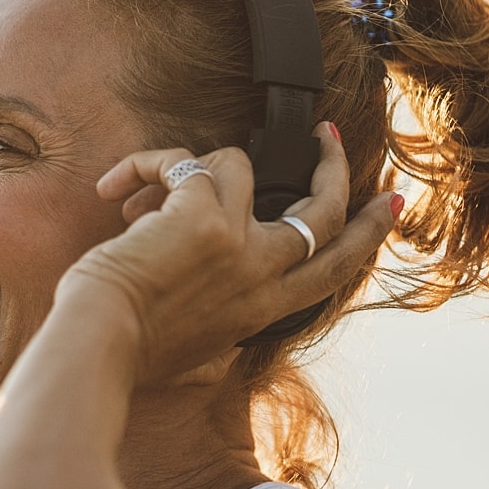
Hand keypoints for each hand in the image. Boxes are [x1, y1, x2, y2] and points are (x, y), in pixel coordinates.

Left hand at [64, 124, 399, 383]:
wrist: (98, 346)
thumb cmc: (128, 355)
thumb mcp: (193, 352)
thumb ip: (217, 333)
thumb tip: (215, 332)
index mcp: (263, 311)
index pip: (334, 270)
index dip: (368, 234)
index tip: (390, 203)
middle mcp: (262, 276)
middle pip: (326, 211)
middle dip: (334, 165)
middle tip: (327, 133)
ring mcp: (238, 243)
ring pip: (242, 166)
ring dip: (192, 164)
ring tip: (143, 191)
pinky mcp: (202, 214)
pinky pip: (183, 161)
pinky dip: (143, 167)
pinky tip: (112, 191)